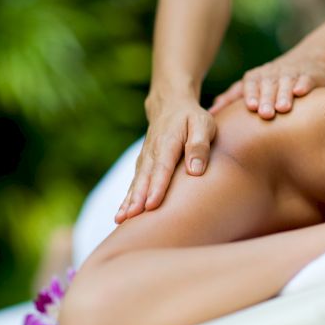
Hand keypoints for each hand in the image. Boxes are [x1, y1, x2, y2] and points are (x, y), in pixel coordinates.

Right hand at [115, 96, 215, 223]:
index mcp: (167, 142)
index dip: (156, 187)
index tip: (151, 204)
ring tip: (121, 220)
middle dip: (137, 198)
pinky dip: (127, 198)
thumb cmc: (191, 117)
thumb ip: (199, 146)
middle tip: (132, 217)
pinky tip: (122, 215)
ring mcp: (145, 158)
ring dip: (128, 201)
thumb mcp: (203, 125)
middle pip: (144, 178)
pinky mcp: (143, 164)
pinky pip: (134, 183)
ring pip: (136, 182)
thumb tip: (195, 171)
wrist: (170, 104)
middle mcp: (152, 152)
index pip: (162, 168)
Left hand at [208, 47, 324, 118]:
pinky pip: (306, 79)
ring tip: (283, 108)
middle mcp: (273, 74)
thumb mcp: (251, 86)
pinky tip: (301, 92)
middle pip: (268, 85)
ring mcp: (292, 74)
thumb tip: (211, 111)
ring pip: (287, 83)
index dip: (252, 94)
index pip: (251, 84)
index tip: (251, 106)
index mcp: (257, 78)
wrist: (307, 60)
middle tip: (266, 114)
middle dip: (267, 98)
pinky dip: (304, 84)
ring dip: (284, 94)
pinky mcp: (310, 76)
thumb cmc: (271, 81)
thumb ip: (232, 97)